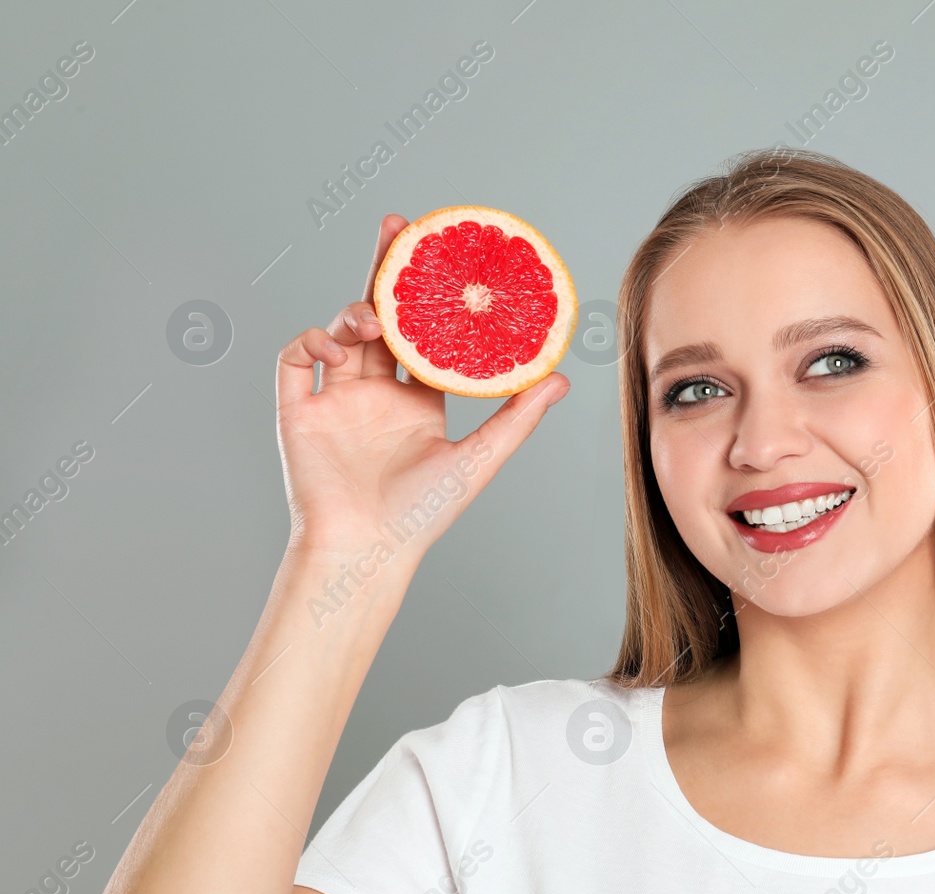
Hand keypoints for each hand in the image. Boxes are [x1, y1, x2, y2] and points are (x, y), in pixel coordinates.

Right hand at [274, 213, 569, 558]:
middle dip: (385, 270)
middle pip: (381, 317)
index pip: (425, 335)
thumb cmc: (421, 516)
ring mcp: (337, 401)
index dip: (430, 297)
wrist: (366, 549)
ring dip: (355, 312)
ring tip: (373, 317)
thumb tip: (561, 378)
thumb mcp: (479, 459)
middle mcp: (377, 396)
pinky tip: (337, 345)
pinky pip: (296, 359)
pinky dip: (312, 340)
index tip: (443, 256)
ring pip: (341, 333)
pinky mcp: (299, 411)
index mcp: (418, 404)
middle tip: (398, 227)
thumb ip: (518, 418)